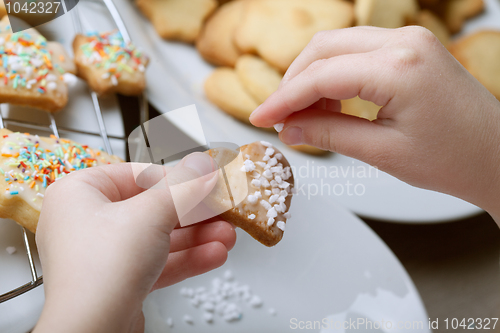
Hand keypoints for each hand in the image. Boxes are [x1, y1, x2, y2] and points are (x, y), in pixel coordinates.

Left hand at [33, 153, 235, 332]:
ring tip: (228, 235)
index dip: (178, 177)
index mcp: (80, 193)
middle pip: (153, 208)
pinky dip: (186, 258)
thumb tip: (203, 164)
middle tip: (223, 208)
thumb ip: (182, 186)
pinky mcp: (118, 281)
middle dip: (195, 212)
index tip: (207, 178)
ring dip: (197, 237)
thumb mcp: (151, 214)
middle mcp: (87, 221)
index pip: (138, 174)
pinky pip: (157, 262)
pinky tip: (214, 255)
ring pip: (159, 237)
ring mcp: (103, 254)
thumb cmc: (102, 268)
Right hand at [250, 26, 499, 220]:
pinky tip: (330, 104)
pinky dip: (335, 75)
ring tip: (304, 117)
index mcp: (400, 67)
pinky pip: (358, 52)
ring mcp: (409, 40)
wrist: (497, 157)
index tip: (261, 119)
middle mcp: (404, 42)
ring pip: (338, 47)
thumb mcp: (383, 153)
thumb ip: (329, 135)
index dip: (283, 99)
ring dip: (313, 79)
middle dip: (293, 83)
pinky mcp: (410, 48)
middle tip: (279, 118)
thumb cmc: (454, 158)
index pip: (321, 75)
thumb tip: (289, 130)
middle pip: (323, 49)